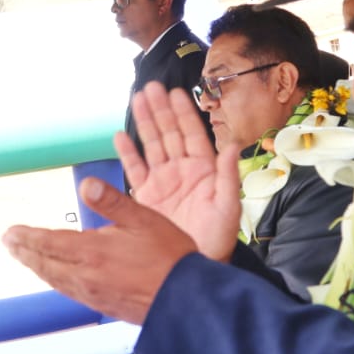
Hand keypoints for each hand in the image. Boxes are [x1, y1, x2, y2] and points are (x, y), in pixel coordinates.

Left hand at [3, 177, 196, 323]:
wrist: (185, 301)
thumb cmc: (169, 256)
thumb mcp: (143, 218)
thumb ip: (111, 202)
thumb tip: (84, 182)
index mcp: (92, 252)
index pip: (49, 242)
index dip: (27, 237)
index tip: (10, 231)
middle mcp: (85, 276)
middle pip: (45, 263)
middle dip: (25, 251)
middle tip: (8, 243)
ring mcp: (92, 294)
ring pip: (54, 279)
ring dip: (36, 266)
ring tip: (24, 257)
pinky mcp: (102, 305)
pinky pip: (68, 291)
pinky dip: (53, 280)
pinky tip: (55, 277)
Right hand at [119, 82, 241, 261]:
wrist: (195, 266)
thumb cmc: (218, 238)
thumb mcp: (228, 208)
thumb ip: (227, 176)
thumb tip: (233, 144)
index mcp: (204, 169)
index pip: (192, 134)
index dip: (184, 113)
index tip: (175, 92)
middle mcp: (182, 170)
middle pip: (169, 133)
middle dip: (161, 110)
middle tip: (151, 88)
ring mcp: (164, 181)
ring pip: (152, 145)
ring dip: (145, 123)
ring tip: (137, 100)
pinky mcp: (147, 196)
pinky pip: (135, 169)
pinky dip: (128, 153)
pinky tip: (120, 136)